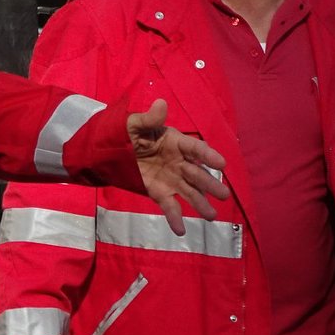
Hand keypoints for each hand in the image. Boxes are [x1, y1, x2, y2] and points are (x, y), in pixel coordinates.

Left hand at [127, 99, 230, 234]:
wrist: (110, 150)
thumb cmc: (126, 132)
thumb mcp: (134, 123)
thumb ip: (149, 118)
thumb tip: (161, 103)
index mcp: (175, 142)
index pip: (195, 148)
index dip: (208, 155)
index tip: (221, 164)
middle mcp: (178, 162)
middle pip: (197, 174)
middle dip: (210, 184)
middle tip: (224, 194)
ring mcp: (170, 178)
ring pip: (189, 192)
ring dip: (201, 203)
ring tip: (211, 216)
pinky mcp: (159, 192)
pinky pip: (170, 206)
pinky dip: (175, 218)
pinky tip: (180, 230)